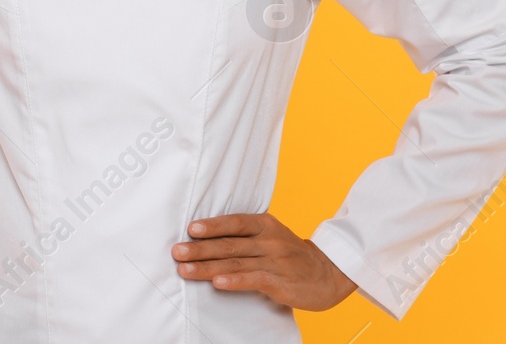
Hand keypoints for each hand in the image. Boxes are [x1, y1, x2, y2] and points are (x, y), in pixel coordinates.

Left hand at [171, 212, 356, 311]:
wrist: (328, 273)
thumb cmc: (291, 255)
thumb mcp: (272, 236)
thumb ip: (245, 235)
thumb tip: (207, 238)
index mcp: (266, 224)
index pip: (234, 222)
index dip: (212, 225)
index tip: (190, 229)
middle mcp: (269, 240)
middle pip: (229, 243)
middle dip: (200, 248)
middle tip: (177, 252)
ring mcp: (275, 261)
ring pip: (235, 262)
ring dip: (207, 266)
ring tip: (185, 270)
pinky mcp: (280, 281)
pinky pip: (253, 279)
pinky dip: (233, 280)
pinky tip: (217, 282)